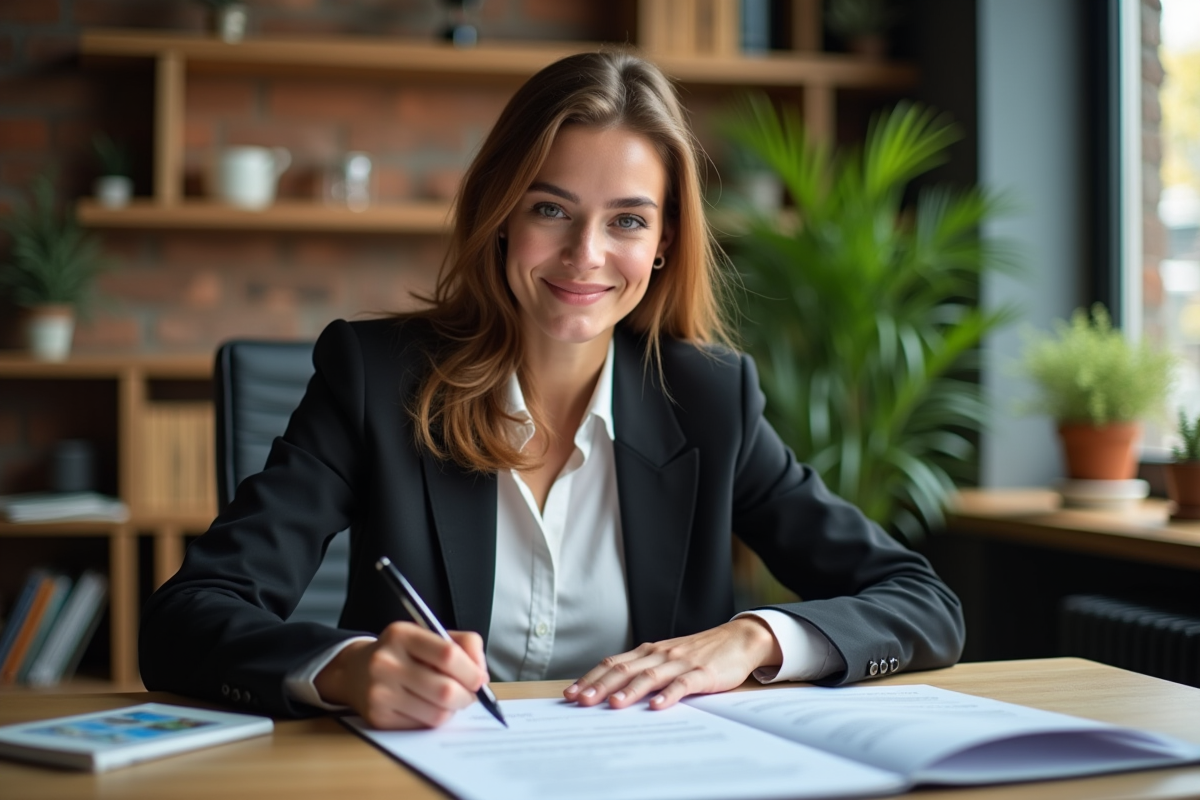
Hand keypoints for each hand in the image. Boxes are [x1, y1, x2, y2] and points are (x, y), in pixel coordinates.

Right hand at [314, 622, 487, 729]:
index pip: (448, 654)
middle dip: (467, 697)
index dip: (471, 671)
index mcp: (402, 635)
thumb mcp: (428, 635)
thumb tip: (481, 674)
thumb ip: (462, 644)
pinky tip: (428, 707)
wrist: (355, 671)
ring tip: (449, 700)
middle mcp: (386, 662)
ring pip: (437, 713)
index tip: (479, 679)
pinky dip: (433, 719)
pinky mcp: (378, 718)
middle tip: (469, 695)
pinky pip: (422, 726)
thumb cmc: (402, 652)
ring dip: (452, 710)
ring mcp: (379, 692)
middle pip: (445, 690)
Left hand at [563, 617, 782, 710]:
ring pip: (649, 676)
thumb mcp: (667, 658)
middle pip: (624, 670)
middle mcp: (660, 655)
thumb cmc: (699, 652)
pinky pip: (682, 684)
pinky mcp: (701, 673)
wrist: (737, 639)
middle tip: (580, 701)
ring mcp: (680, 663)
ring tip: (613, 704)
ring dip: (630, 691)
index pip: (613, 664)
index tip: (571, 693)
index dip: (591, 678)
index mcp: (649, 652)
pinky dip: (668, 694)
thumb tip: (612, 691)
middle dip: (600, 686)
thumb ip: (644, 671)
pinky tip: (657, 706)